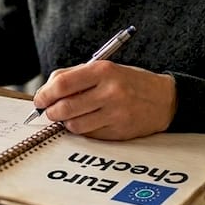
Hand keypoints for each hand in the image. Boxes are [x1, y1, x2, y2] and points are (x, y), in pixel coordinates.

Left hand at [31, 62, 175, 139]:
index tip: (39, 99)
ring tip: (71, 116)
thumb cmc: (129, 82)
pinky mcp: (119, 132)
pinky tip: (90, 121)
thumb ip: (75, 76)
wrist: (165, 99)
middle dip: (51, 112)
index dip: (45, 94)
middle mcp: (110, 91)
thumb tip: (47, 90)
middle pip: (65, 107)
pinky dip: (84, 130)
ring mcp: (116, 113)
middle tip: (50, 111)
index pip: (63, 84)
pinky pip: (89, 135)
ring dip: (67, 122)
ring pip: (74, 125)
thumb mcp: (105, 69)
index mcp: (104, 70)